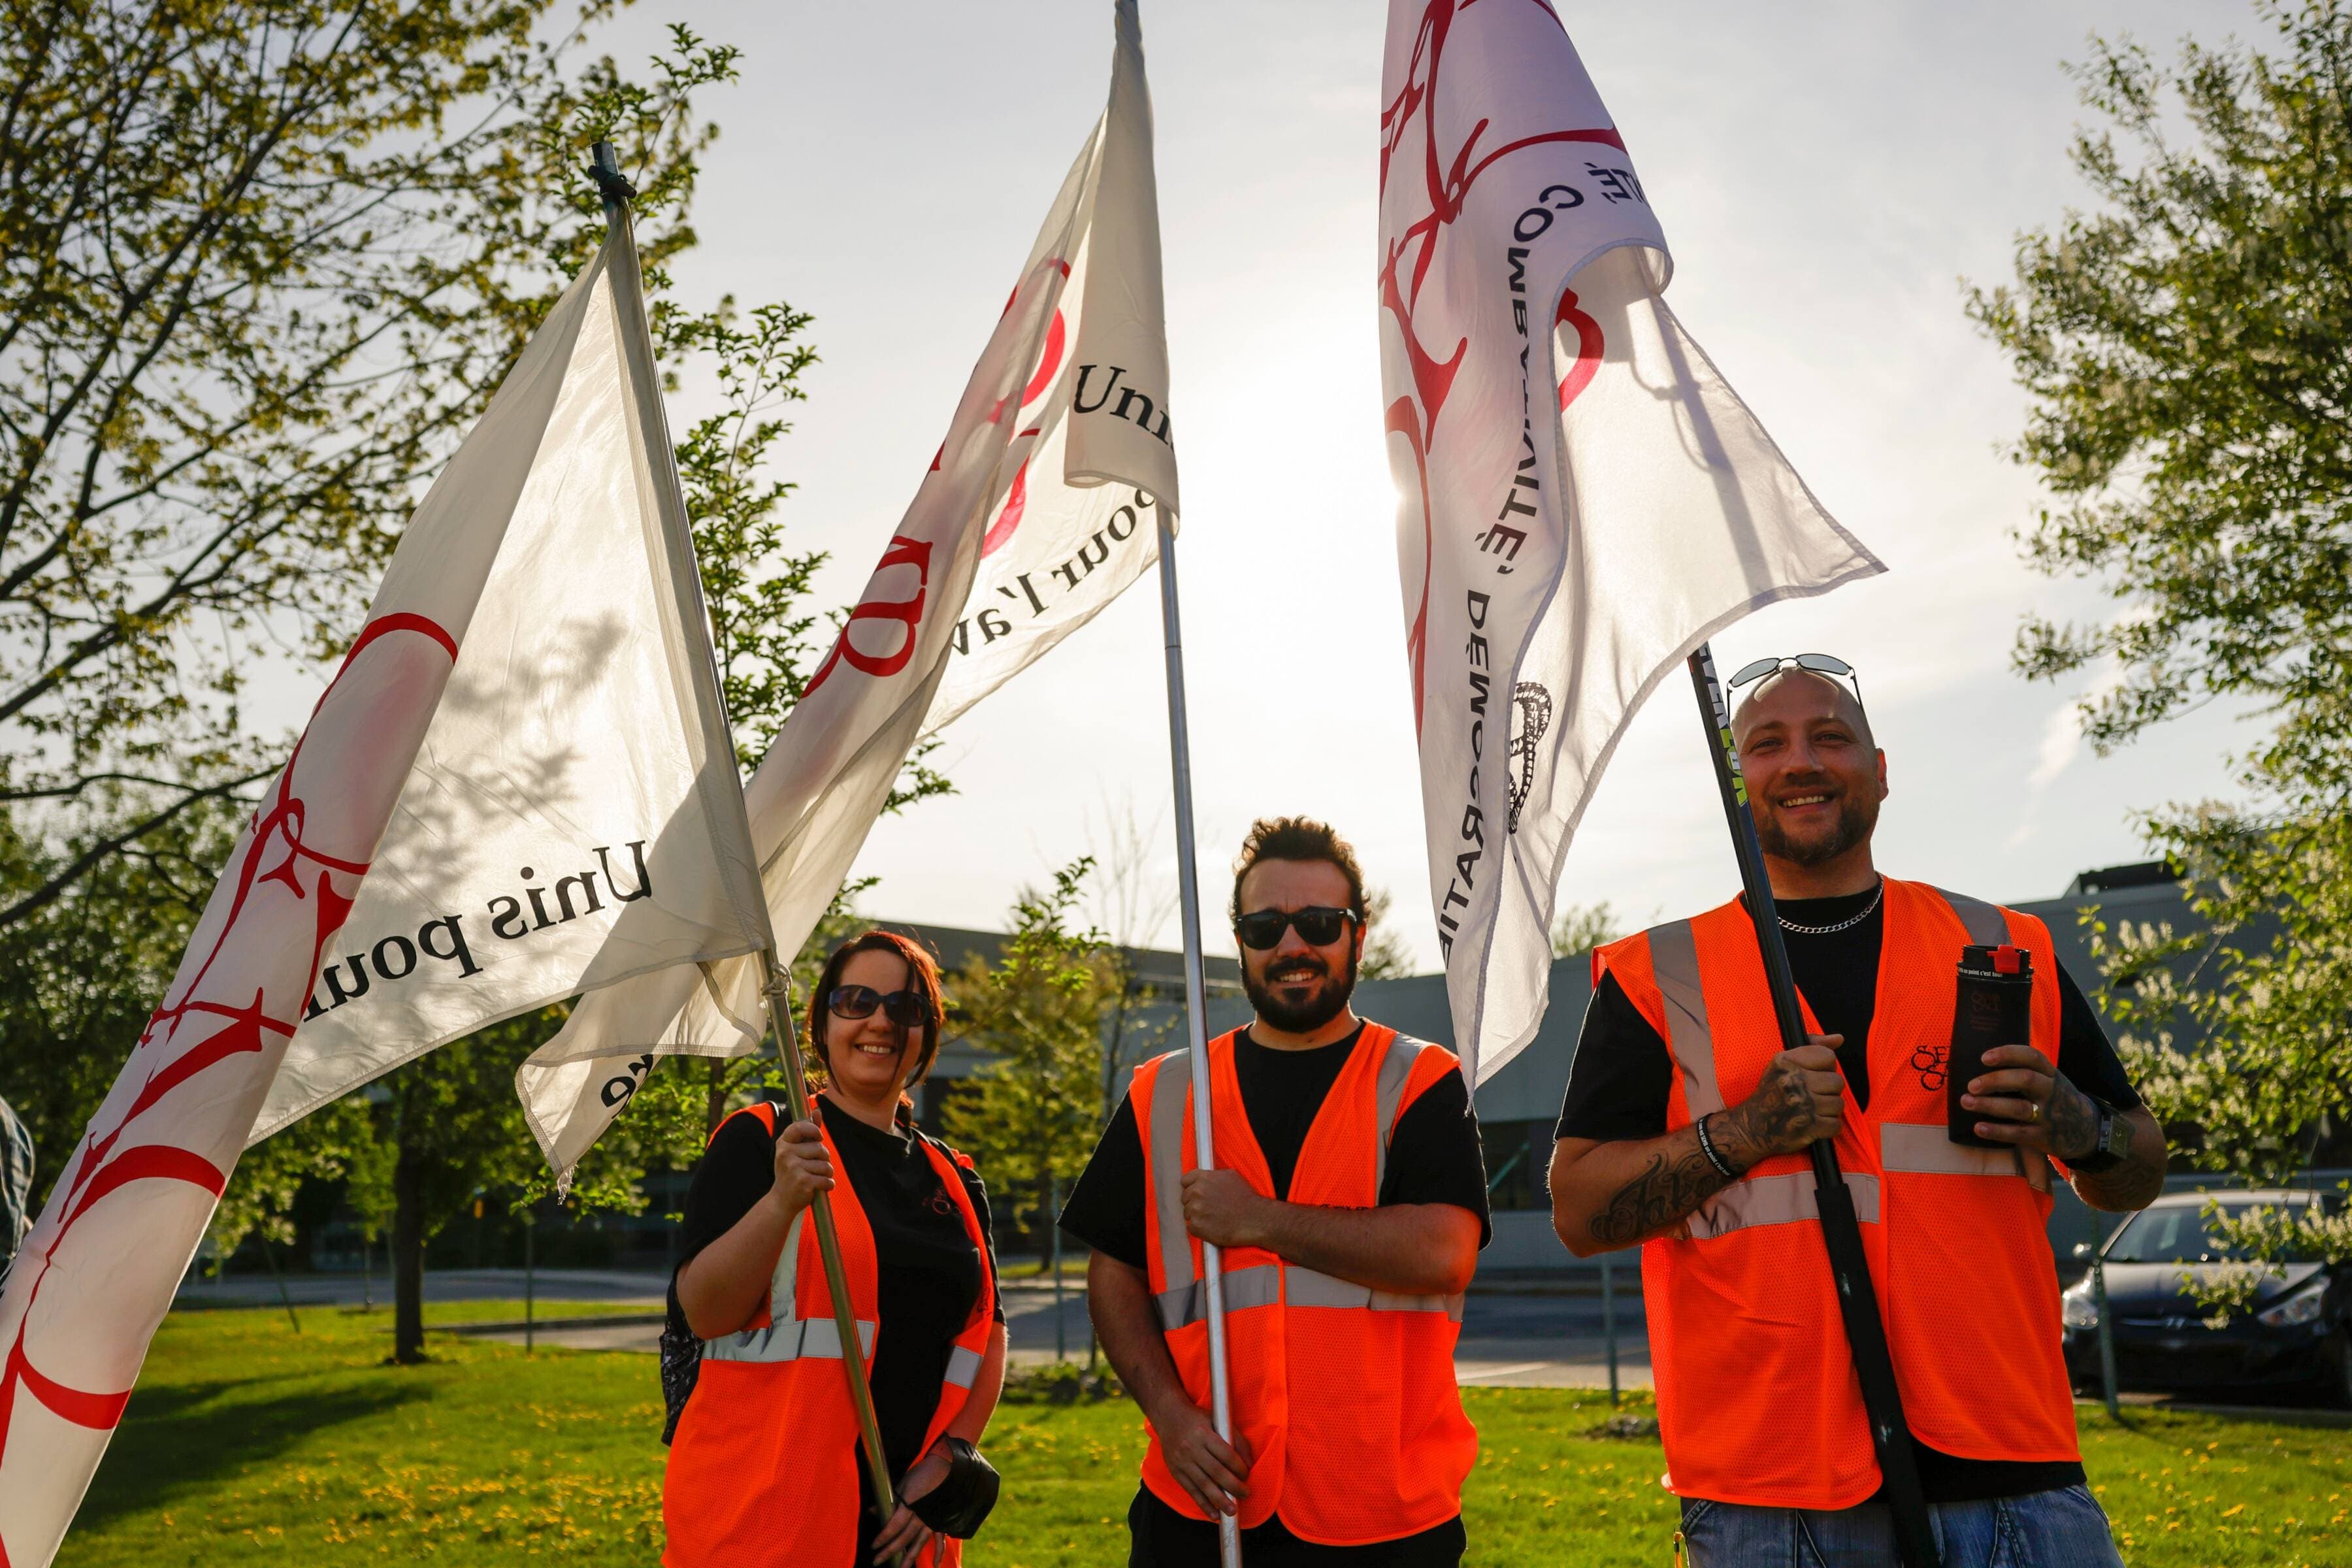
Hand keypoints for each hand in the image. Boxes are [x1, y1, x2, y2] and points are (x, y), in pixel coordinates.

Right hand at [767, 1117, 834, 1219]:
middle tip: (814, 1167)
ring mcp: (793, 1168)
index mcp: (783, 1143)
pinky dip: (827, 1185)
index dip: (814, 1130)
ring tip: (816, 1178)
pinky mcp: (802, 1181)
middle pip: (820, 1148)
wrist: (781, 1200)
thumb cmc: (792, 1172)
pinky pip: (826, 1179)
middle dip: (824, 1159)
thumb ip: (808, 1131)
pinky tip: (818, 1188)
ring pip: (826, 1165)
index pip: (800, 1126)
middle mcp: (785, 1154)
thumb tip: (817, 1110)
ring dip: (827, 1174)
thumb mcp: (795, 1150)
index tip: (818, 1138)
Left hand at [870, 1444, 949, 1565]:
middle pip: (904, 1538)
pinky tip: (935, 1565)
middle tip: (877, 1561)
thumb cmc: (923, 1473)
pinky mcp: (942, 1522)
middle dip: (890, 1551)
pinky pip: (940, 1541)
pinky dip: (938, 1553)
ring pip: (919, 1543)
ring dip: (909, 1558)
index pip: (893, 1526)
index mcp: (910, 1505)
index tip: (874, 1546)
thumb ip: (890, 1501)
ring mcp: (933, 1520)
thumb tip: (872, 1511)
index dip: (883, 1537)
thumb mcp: (903, 1485)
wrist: (947, 1467)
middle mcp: (922, 1516)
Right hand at [1150, 1396, 1253, 1517]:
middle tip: (1245, 1494)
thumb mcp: (1218, 1421)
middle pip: (1216, 1472)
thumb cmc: (1197, 1419)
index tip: (1246, 1475)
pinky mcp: (1175, 1471)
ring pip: (1203, 1485)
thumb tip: (1250, 1464)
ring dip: (1220, 1500)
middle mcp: (1191, 1448)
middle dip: (1233, 1486)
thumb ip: (1236, 1440)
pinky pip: (1191, 1491)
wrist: (1167, 1416)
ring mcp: (1182, 1461)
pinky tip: (1214, 1514)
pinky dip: (1203, 1504)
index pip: (1225, 1454)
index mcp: (1203, 1434)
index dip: (1238, 1467)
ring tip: (1232, 1511)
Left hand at [1180, 1167, 1270, 1249]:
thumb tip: (1205, 1178)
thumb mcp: (1231, 1176)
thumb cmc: (1245, 1198)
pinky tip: (1212, 1227)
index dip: (1191, 1188)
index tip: (1197, 1194)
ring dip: (1197, 1216)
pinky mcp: (1196, 1226)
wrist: (1254, 1219)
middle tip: (1209, 1208)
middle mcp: (1197, 1192)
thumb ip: (1213, 1176)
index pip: (1185, 1181)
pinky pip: (1191, 1227)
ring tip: (1213, 1218)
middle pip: (1185, 1198)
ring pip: (1187, 1213)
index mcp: (1203, 1178)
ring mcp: (1195, 1210)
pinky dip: (1199, 1229)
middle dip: (1195, 1203)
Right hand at [1724, 1037, 1845, 1159]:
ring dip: (1828, 1110)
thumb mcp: (1783, 1063)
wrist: (1751, 1127)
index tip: (1814, 1075)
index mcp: (1786, 1061)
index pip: (1828, 1056)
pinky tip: (1815, 1124)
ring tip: (1813, 1110)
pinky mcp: (1807, 1127)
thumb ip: (1813, 1046)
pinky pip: (1835, 1124)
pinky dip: (1828, 1128)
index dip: (1825, 1067)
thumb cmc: (1771, 1093)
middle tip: (1814, 1095)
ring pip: (1838, 1104)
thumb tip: (1839, 1038)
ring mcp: (1801, 1104)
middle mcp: (1793, 1080)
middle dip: (1829, 1091)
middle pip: (1837, 1081)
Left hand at [1964, 1044, 2098, 1159]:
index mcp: (2050, 1073)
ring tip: (1966, 1102)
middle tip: (1971, 1085)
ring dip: (1990, 1105)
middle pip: (2024, 1080)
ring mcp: (2048, 1115)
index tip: (1984, 1058)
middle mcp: (2051, 1091)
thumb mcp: (2049, 1080)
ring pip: (2019, 1108)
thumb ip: (2025, 1071)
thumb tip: (1980, 1064)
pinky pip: (2018, 1133)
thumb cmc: (2055, 1099)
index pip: (2032, 1057)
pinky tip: (1978, 1128)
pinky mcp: (2044, 1137)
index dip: (2008, 1054)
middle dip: (1995, 1081)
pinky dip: (1997, 1131)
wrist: (2087, 1131)